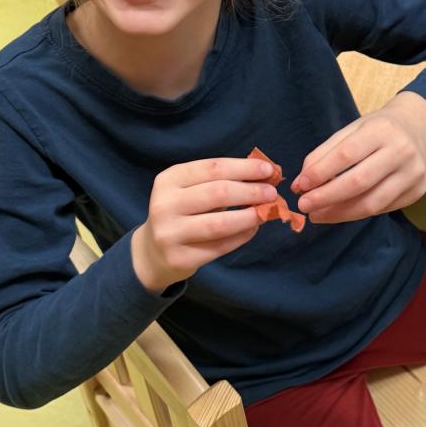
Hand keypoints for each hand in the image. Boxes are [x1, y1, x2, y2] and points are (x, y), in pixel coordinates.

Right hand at [131, 157, 277, 292]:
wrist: (153, 252)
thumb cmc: (182, 212)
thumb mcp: (191, 189)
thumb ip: (222, 180)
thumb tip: (264, 175)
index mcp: (169, 179)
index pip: (212, 168)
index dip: (243, 168)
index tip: (268, 170)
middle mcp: (165, 204)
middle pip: (217, 193)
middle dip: (250, 191)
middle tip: (272, 192)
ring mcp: (170, 233)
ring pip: (219, 223)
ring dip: (249, 216)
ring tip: (266, 211)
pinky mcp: (180, 258)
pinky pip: (219, 246)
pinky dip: (241, 236)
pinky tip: (253, 229)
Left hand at [291, 93, 425, 223]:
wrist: (418, 128)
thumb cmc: (378, 129)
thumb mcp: (352, 130)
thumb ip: (325, 154)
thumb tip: (300, 183)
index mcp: (382, 129)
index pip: (347, 154)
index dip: (321, 172)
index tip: (300, 185)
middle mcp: (401, 151)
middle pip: (359, 182)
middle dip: (327, 197)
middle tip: (304, 205)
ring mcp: (413, 174)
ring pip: (372, 203)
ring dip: (339, 213)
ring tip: (317, 215)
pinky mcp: (417, 193)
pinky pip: (382, 209)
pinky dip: (356, 213)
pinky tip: (340, 212)